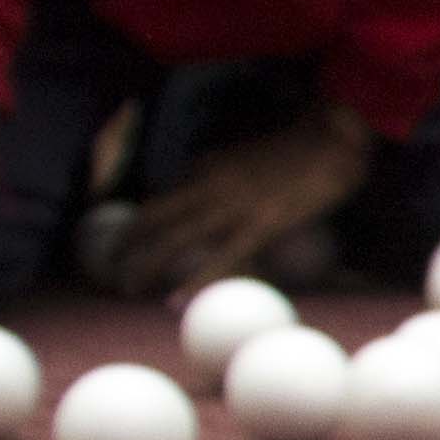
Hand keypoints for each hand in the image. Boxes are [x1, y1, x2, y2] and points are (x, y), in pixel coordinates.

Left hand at [109, 101, 374, 300]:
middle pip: (155, 215)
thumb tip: (205, 195)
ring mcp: (234, 204)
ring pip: (176, 236)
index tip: (124, 243)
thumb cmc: (299, 149)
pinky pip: (220, 257)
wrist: (332, 140)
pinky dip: (194, 279)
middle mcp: (211, 183)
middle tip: (107, 267)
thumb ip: (222, 174)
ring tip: (125, 285)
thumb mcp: (248, 156)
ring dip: (146, 262)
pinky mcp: (260, 224)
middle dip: (126, 242)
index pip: (162, 197)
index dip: (136, 222)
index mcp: (208, 166)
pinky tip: (174, 299)